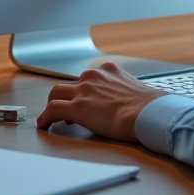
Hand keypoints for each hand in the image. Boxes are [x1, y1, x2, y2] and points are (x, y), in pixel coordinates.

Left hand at [36, 62, 164, 141]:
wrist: (147, 114)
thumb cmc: (148, 107)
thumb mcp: (137, 91)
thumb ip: (126, 93)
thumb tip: (131, 103)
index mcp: (110, 70)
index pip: (89, 78)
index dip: (84, 91)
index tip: (85, 101)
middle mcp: (95, 76)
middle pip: (70, 84)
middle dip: (67, 97)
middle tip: (68, 110)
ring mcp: (84, 90)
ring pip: (56, 93)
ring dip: (54, 104)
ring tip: (52, 117)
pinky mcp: (77, 107)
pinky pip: (53, 109)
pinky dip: (45, 117)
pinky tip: (44, 124)